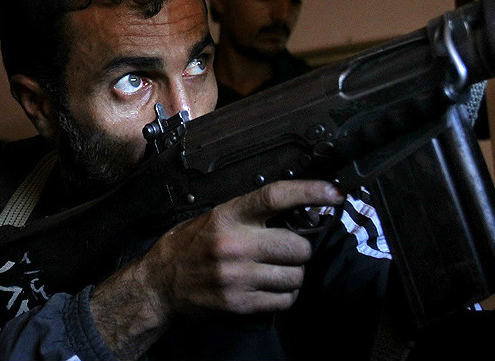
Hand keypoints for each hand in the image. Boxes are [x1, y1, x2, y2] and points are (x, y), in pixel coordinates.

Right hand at [89, 179, 343, 360]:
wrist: (160, 282)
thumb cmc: (191, 245)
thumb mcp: (216, 217)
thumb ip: (252, 214)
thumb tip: (301, 211)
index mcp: (229, 215)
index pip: (276, 196)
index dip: (310, 192)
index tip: (334, 193)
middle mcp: (235, 244)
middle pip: (298, 246)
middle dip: (298, 250)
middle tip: (285, 252)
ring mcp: (237, 276)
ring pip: (295, 276)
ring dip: (292, 276)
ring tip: (273, 272)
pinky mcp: (239, 303)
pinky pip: (284, 300)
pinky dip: (283, 296)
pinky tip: (268, 289)